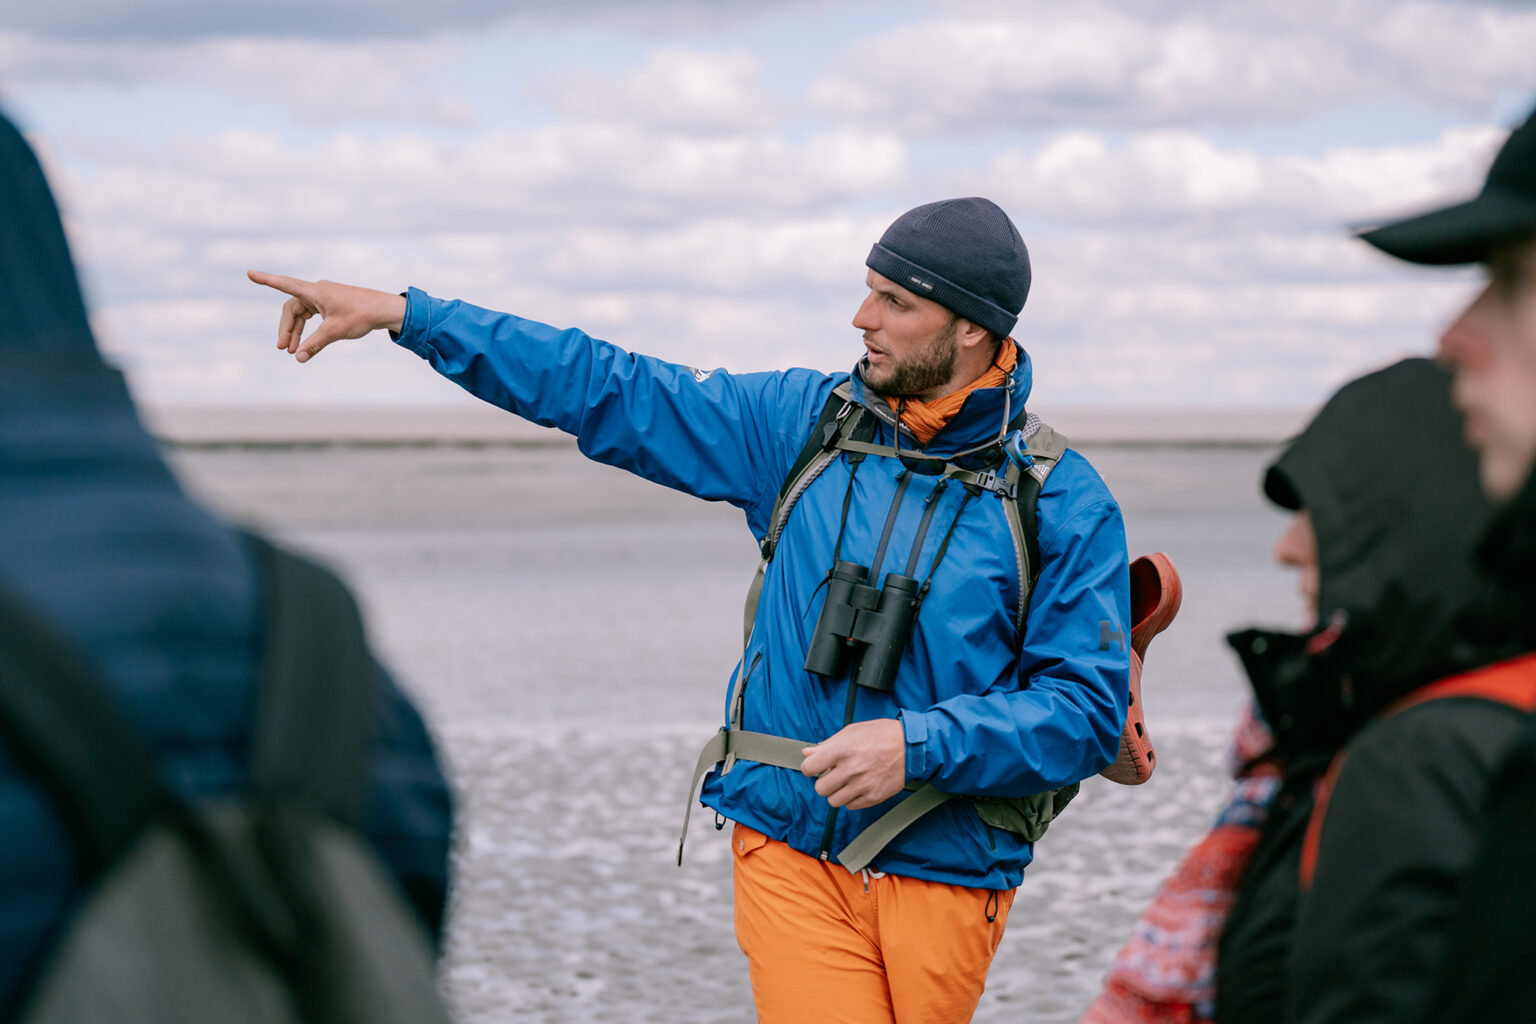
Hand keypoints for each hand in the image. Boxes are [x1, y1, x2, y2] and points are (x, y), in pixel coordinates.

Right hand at [247, 270, 407, 362]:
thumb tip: (298, 358)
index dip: (266, 280)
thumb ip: (314, 344)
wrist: (385, 310)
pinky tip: (306, 342)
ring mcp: (324, 297)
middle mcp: (317, 291)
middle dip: (287, 329)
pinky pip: (313, 315)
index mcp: (315, 291)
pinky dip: (308, 329)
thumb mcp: (334, 331)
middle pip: (293, 309)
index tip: (249, 273)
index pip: (284, 284)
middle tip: (284, 349)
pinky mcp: (332, 304)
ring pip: (302, 314)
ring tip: (293, 351)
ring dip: (297, 331)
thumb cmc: (361, 316)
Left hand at [800, 718, 906, 809]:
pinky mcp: (873, 797)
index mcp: (842, 750)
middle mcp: (851, 769)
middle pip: (820, 789)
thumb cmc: (881, 735)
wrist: (911, 747)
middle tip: (833, 774)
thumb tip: (807, 753)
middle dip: (824, 781)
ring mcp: (862, 785)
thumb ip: (827, 744)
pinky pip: (851, 806)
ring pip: (834, 801)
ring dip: (837, 792)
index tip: (816, 767)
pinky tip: (858, 787)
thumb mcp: (852, 731)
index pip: (809, 768)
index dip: (810, 767)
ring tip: (846, 781)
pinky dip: (851, 799)